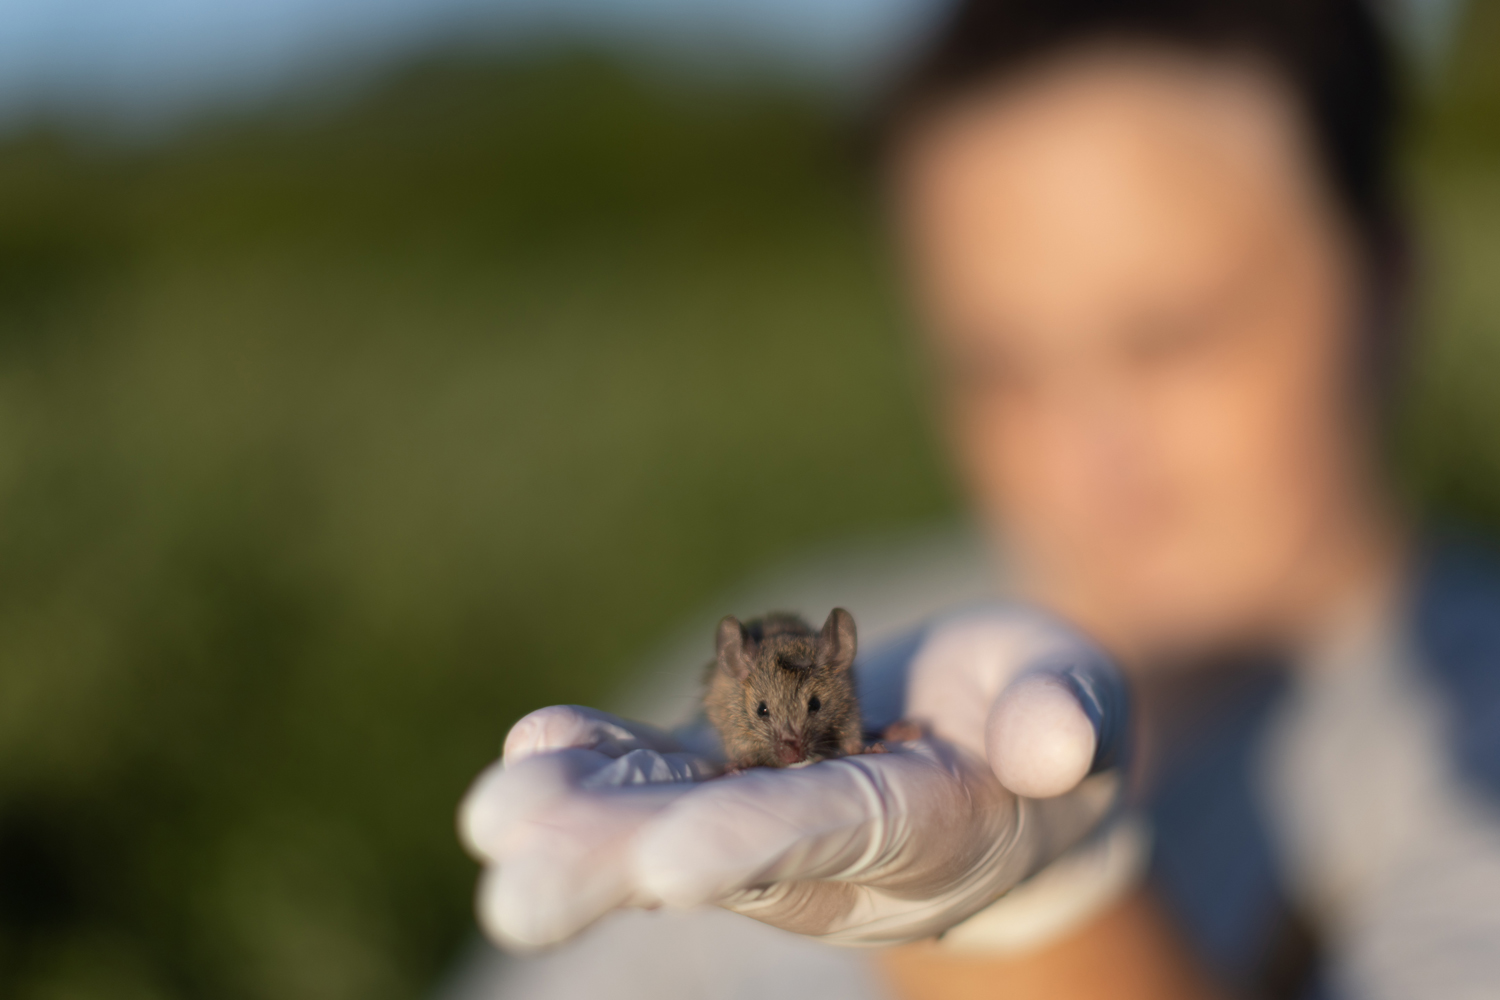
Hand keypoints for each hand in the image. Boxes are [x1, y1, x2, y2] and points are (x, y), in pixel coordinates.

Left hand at [459, 606, 1128, 949]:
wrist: (992, 752)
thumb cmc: (1042, 716)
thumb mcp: (1077, 701)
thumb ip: (1066, 714)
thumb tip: (1054, 741)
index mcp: (925, 827)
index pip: (833, 835)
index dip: (755, 843)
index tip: (667, 865)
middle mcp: (828, 840)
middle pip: (715, 856)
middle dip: (616, 869)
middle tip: (513, 898)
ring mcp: (767, 807)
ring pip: (664, 818)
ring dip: (575, 823)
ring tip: (489, 821)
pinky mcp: (731, 769)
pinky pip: (656, 773)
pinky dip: (594, 762)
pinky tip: (529, 750)